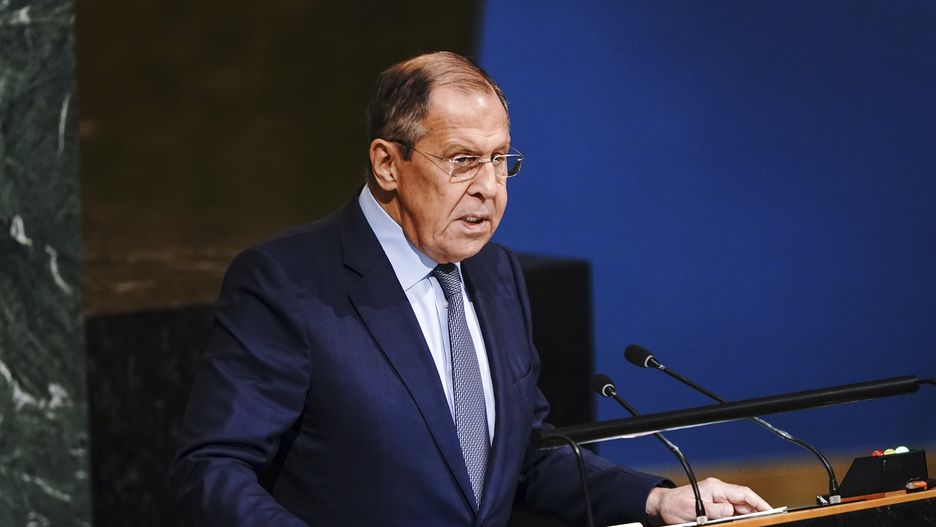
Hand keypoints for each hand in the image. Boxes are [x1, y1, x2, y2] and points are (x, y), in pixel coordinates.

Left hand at [645, 477, 770, 524]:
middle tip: (769, 520)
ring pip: (739, 506)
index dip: (758, 502)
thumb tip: (730, 510)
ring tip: (760, 522)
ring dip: (749, 514)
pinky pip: (732, 510)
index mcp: (715, 488)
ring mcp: (717, 497)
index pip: (742, 493)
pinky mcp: (714, 504)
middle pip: (744, 500)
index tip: (770, 510)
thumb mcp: (693, 509)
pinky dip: (740, 516)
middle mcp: (718, 491)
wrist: (663, 504)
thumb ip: (712, 510)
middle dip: (757, 509)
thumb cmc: (675, 505)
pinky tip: (745, 522)